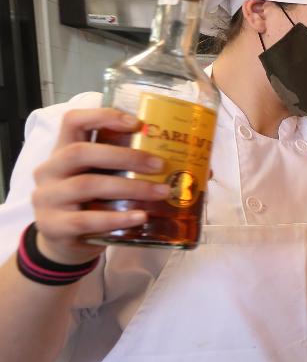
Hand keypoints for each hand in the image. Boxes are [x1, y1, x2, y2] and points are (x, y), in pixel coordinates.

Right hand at [31, 108, 166, 264]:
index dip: (102, 116)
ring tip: (161, 192)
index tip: (137, 123)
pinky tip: (141, 217)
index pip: (73, 121)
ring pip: (88, 185)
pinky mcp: (54, 226)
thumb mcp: (106, 180)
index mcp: (63, 152)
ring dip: (130, 188)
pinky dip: (117, 218)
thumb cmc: (93, 204)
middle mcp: (50, 170)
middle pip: (82, 152)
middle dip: (125, 156)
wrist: (66, 244)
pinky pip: (86, 219)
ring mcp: (48, 199)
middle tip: (160, 164)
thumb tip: (203, 169)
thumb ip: (136, 170)